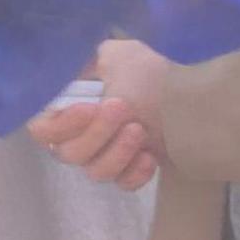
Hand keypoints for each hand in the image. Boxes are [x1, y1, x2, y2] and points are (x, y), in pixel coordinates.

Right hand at [29, 39, 169, 188]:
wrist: (197, 97)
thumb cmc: (152, 74)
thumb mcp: (115, 56)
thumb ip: (81, 63)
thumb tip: (64, 73)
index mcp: (72, 104)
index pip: (42, 129)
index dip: (61, 125)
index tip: (89, 107)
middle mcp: (83, 132)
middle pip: (68, 153)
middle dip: (97, 132)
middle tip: (124, 108)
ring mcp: (107, 154)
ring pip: (94, 171)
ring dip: (116, 151)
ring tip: (141, 130)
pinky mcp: (131, 170)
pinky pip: (121, 183)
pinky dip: (134, 172)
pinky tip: (150, 156)